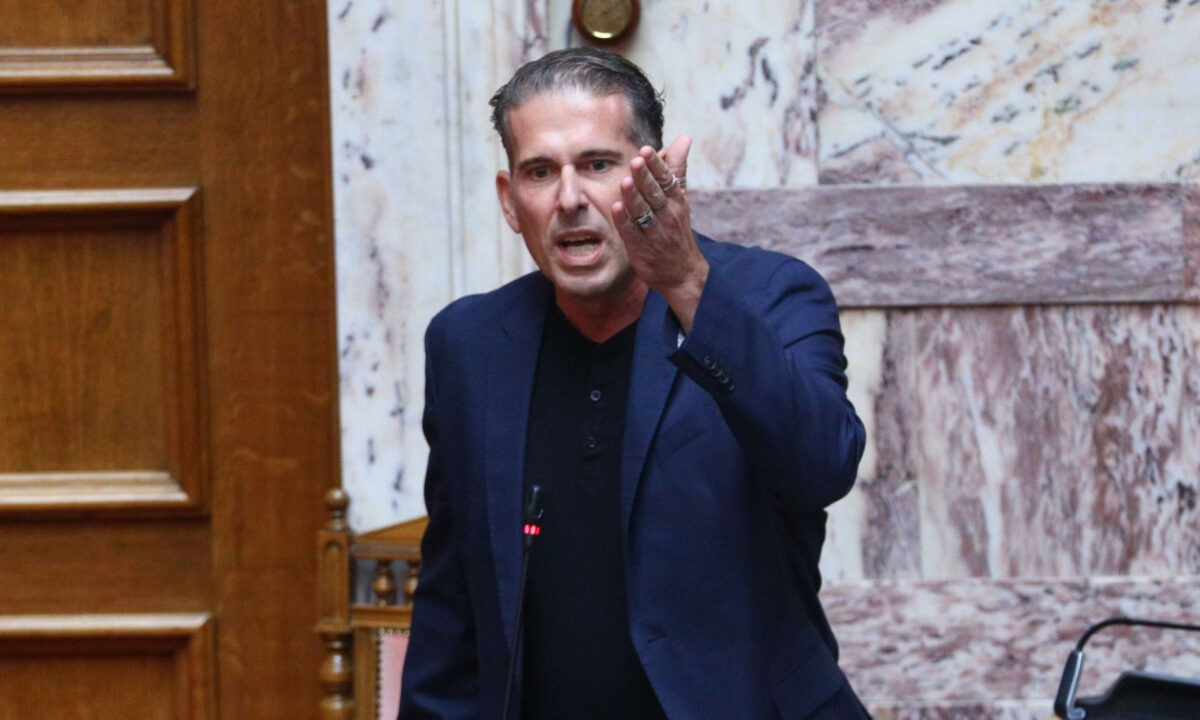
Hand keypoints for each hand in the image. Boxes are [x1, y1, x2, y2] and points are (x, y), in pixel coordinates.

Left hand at [613, 135, 708, 330]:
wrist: (683, 273)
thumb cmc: (677, 230)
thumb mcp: (681, 198)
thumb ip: (677, 169)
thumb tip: (684, 138)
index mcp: (676, 201)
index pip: (667, 179)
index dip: (656, 165)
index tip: (647, 150)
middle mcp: (667, 215)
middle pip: (655, 193)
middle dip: (645, 177)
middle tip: (636, 161)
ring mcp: (654, 232)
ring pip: (643, 212)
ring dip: (634, 197)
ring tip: (625, 182)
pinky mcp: (640, 247)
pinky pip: (632, 232)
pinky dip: (624, 221)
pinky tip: (616, 209)